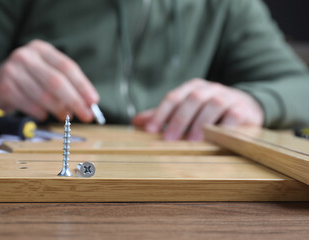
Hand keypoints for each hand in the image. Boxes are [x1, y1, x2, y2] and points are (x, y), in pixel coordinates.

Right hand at [0, 40, 98, 121]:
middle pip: (57, 81)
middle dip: (75, 101)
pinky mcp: (4, 86)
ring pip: (44, 95)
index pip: (67, 67)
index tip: (94, 101)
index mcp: (42, 49)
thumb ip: (67, 86)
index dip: (83, 85)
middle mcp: (26, 55)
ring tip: (66, 117)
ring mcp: (12, 69)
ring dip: (59, 109)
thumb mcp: (46, 75)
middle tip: (86, 115)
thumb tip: (87, 104)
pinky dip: (40, 113)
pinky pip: (30, 105)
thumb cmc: (27, 82)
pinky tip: (43, 115)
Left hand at [133, 79, 263, 140]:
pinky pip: (233, 116)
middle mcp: (210, 89)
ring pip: (214, 105)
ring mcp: (228, 97)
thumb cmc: (209, 111)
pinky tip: (215, 140)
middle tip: (169, 140)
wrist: (246, 107)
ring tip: (192, 142)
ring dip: (201, 124)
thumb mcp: (186, 110)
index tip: (150, 131)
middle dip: (179, 120)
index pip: (174, 97)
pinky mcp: (243, 110)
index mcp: (192, 88)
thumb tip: (137, 122)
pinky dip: (223, 128)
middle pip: (192, 99)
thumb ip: (163, 116)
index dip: (160, 113)